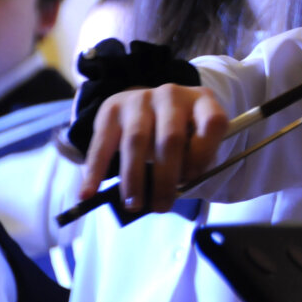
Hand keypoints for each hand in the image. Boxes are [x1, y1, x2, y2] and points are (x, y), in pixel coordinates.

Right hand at [80, 84, 227, 211]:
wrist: (150, 105)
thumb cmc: (180, 132)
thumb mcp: (195, 139)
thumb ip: (192, 162)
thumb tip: (171, 193)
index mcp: (203, 101)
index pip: (212, 123)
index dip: (204, 155)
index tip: (191, 180)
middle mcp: (173, 95)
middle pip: (171, 138)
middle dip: (165, 179)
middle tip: (161, 206)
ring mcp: (141, 98)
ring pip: (136, 141)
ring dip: (134, 179)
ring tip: (134, 205)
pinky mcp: (112, 108)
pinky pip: (103, 143)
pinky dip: (95, 171)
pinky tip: (89, 193)